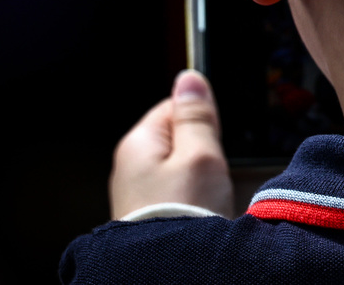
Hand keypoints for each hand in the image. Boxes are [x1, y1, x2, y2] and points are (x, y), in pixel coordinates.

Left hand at [109, 69, 233, 219]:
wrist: (166, 272)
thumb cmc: (182, 214)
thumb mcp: (200, 154)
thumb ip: (196, 115)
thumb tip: (189, 77)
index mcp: (138, 142)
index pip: (173, 107)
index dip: (201, 121)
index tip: (214, 141)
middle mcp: (129, 166)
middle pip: (177, 141)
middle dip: (201, 153)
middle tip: (212, 173)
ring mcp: (136, 194)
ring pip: (178, 171)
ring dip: (198, 181)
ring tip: (206, 200)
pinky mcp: (145, 217)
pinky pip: (175, 196)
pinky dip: (191, 202)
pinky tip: (198, 216)